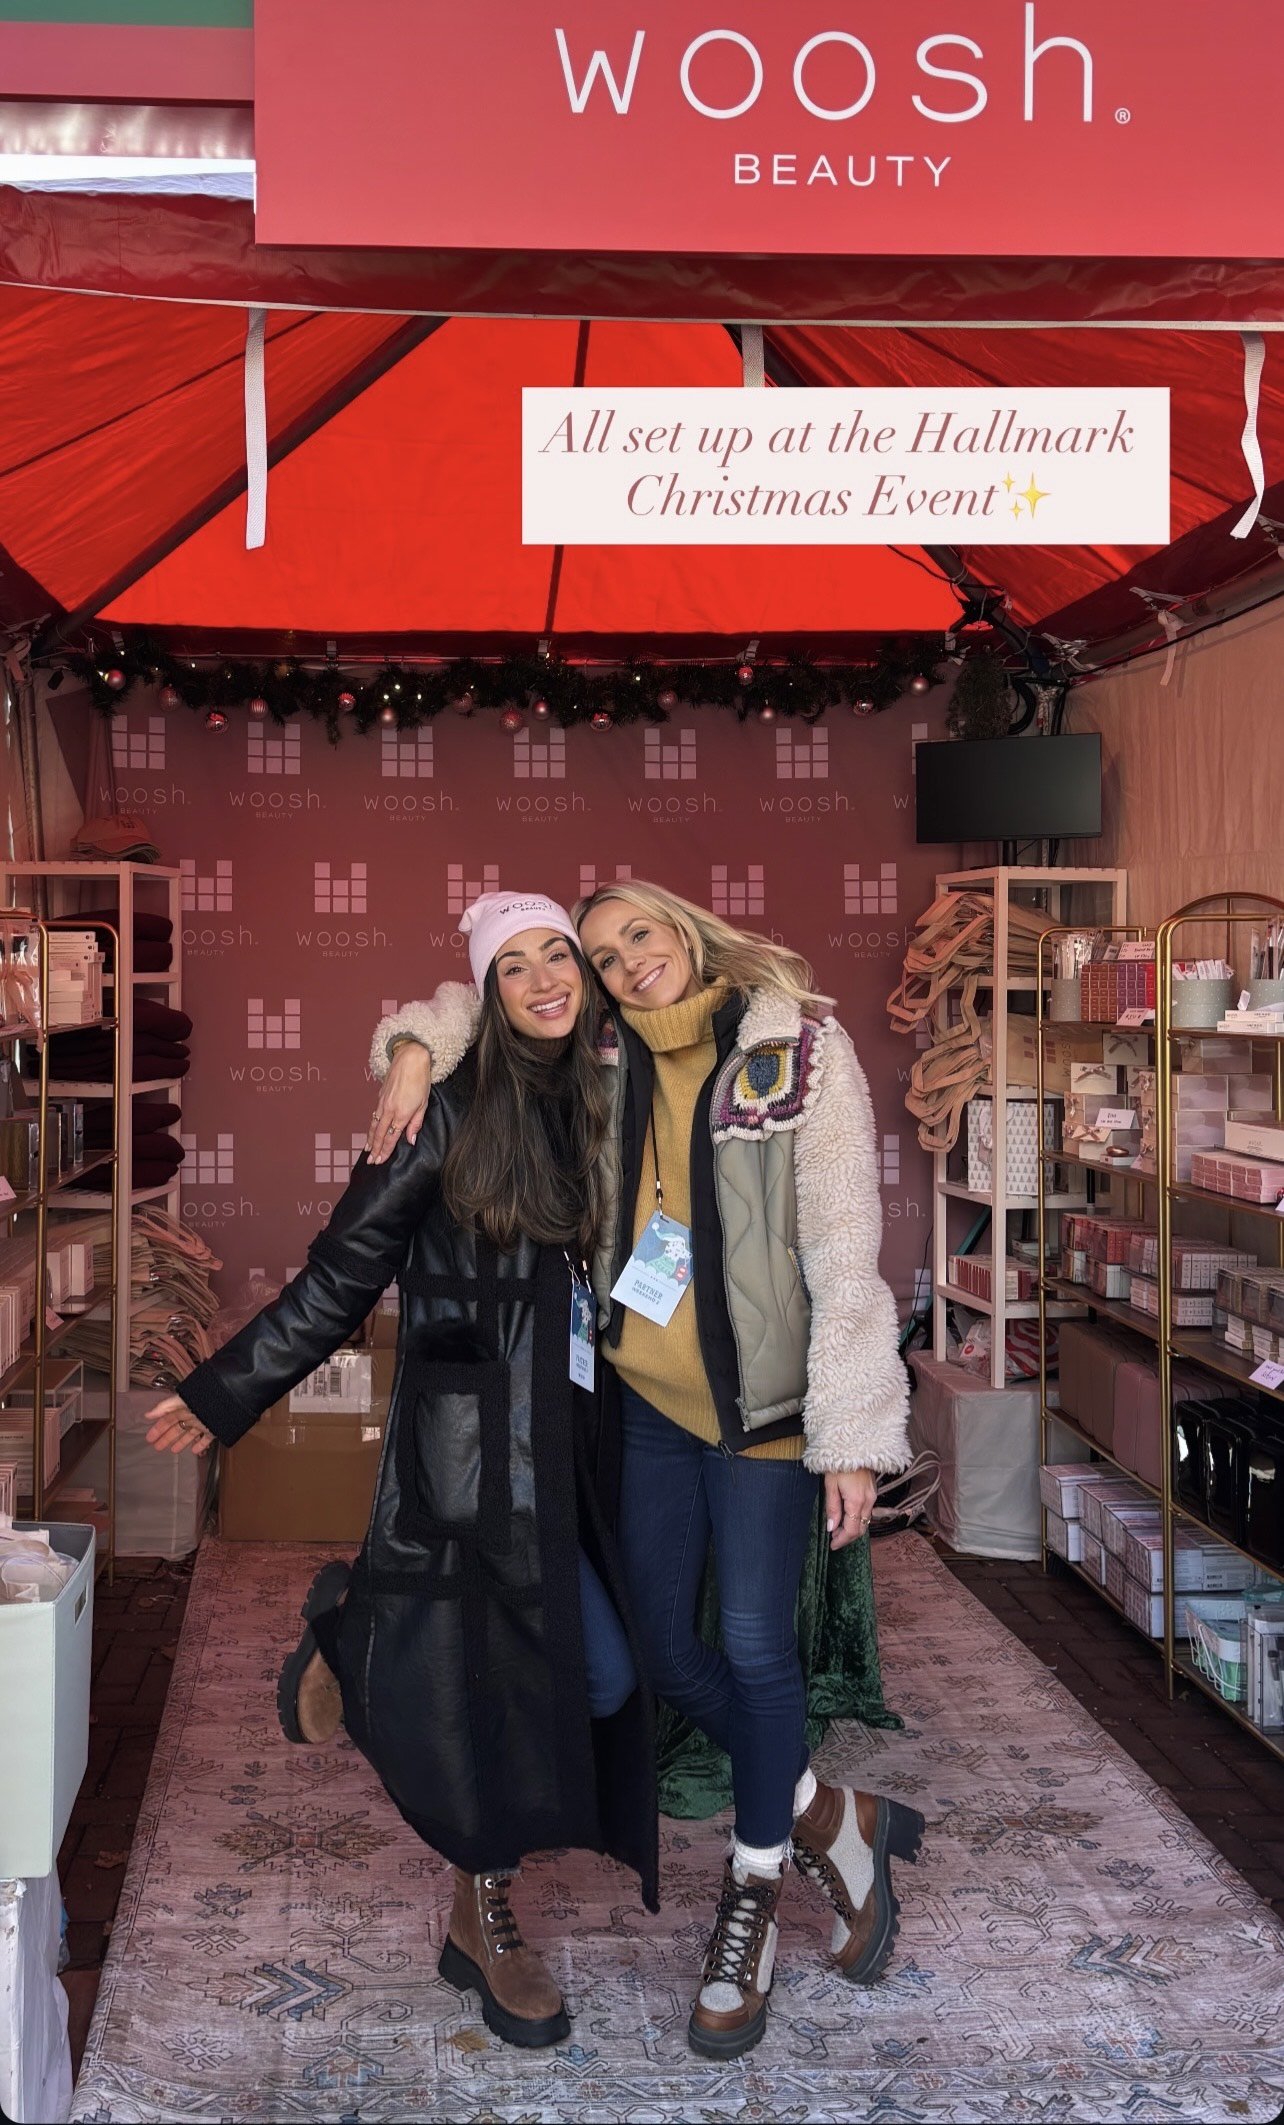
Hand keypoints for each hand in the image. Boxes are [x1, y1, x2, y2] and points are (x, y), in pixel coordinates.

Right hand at [145, 1394, 215, 1455]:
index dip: (158, 1429)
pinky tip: (195, 1451)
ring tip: (174, 1450)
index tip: (150, 1438)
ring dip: (181, 1442)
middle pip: (176, 1429)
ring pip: (189, 1435)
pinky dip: (200, 1445)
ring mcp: (203, 1423)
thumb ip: (164, 1408)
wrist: (225, 1402)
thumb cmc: (202, 1399)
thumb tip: (148, 1414)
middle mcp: (192, 1415)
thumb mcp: (180, 1401)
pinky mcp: (214, 1429)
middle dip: (167, 1438)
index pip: (167, 1420)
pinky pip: (206, 1439)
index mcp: (183, 1408)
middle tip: (158, 1447)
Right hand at [367, 1043, 432, 1163]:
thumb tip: (410, 1140)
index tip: (380, 1160)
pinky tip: (371, 1131)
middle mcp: (389, 1110)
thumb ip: (416, 1123)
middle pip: (379, 1134)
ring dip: (370, 1139)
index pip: (391, 1138)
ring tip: (367, 1150)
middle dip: (374, 1149)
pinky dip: (371, 1126)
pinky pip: (374, 1115)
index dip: (385, 1151)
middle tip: (370, 1161)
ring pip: (374, 1125)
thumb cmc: (420, 1079)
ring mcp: (383, 1103)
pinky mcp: (380, 1096)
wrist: (410, 1058)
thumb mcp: (424, 1104)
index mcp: (402, 1114)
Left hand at [824, 1468, 876, 1549]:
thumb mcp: (830, 1485)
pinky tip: (848, 1517)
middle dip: (848, 1537)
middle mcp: (868, 1501)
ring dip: (853, 1528)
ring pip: (865, 1521)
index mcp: (856, 1501)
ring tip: (838, 1529)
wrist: (854, 1446)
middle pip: (861, 1528)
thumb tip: (831, 1527)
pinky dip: (858, 1519)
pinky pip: (867, 1511)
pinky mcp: (873, 1491)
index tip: (832, 1545)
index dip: (842, 1540)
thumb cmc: (839, 1463)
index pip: (852, 1530)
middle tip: (834, 1539)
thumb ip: (832, 1508)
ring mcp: (873, 1496)